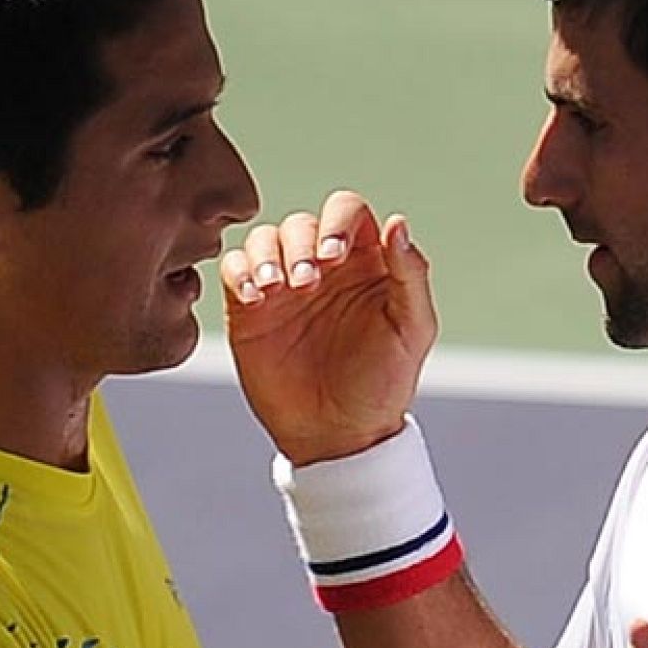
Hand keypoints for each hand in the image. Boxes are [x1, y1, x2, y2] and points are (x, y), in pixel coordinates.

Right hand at [221, 190, 437, 465]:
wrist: (338, 435)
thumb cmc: (382, 385)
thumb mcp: (412, 330)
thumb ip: (410, 275)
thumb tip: (398, 223)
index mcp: (365, 263)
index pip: (347, 211)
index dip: (337, 222)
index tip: (333, 257)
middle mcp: (322, 266)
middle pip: (301, 222)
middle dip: (300, 245)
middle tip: (306, 284)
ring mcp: (284, 286)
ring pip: (264, 238)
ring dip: (266, 255)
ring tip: (275, 289)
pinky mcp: (249, 309)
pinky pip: (235, 268)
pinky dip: (239, 272)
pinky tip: (254, 298)